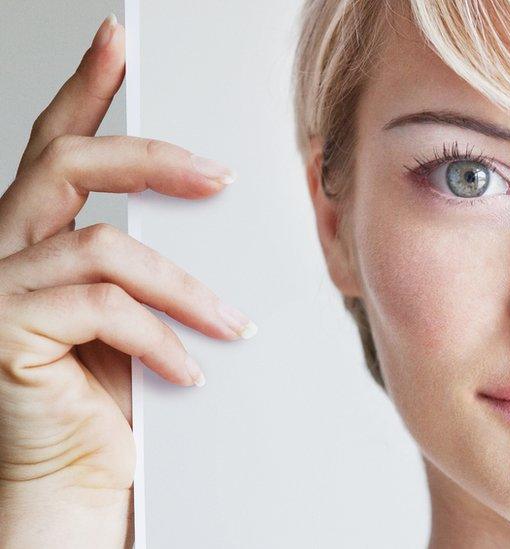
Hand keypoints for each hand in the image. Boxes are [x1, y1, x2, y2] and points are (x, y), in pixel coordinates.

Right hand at [0, 15, 254, 546]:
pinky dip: (158, 336)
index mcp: (36, 236)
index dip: (86, 88)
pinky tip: (188, 368)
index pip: (59, 145)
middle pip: (66, 163)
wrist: (80, 481)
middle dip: (149, 157)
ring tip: (231, 324)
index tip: (118, 41)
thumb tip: (215, 211)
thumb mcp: (141, 315)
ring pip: (102, 246)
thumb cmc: (113, 400)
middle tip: (218, 175)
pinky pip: (101, 308)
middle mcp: (4, 249)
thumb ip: (153, 263)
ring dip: (183, 285)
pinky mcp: (4, 334)